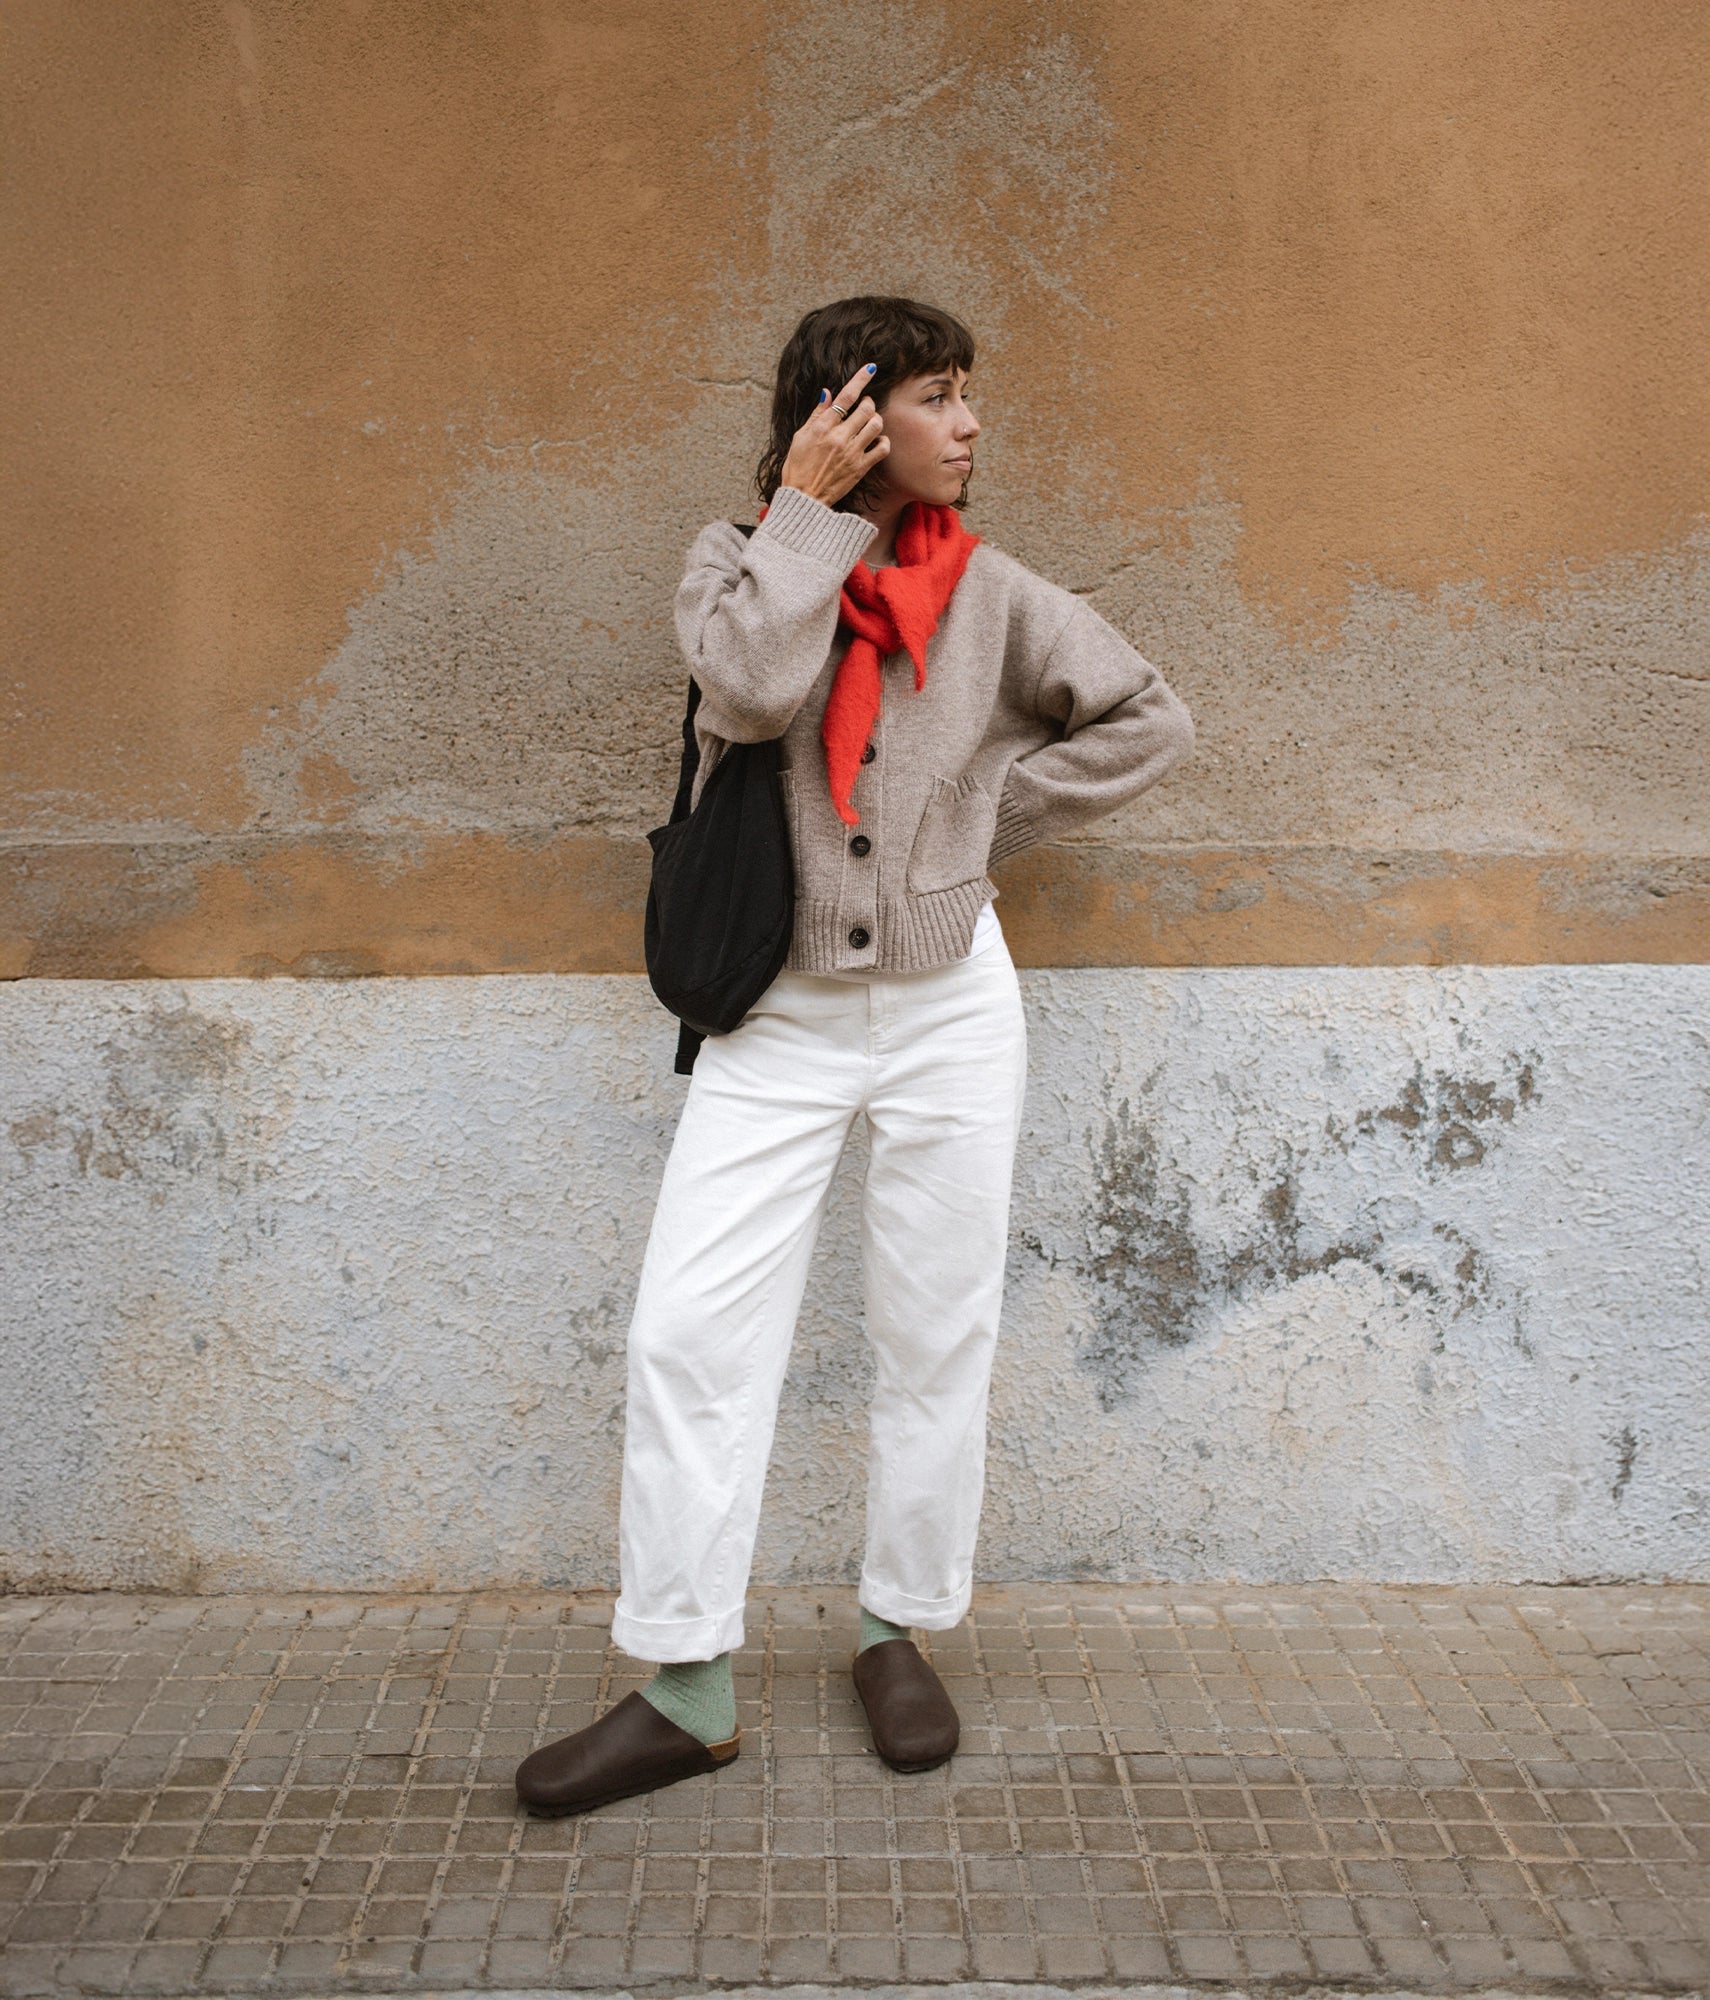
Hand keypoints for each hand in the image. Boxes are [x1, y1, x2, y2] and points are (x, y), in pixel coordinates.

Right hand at [778, 364, 888, 505]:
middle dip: (868, 402)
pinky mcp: (861, 468)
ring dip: (875, 420)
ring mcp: (852, 453)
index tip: (871, 368)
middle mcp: (839, 437)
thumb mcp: (801, 437)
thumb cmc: (798, 467)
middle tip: (864, 406)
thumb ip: (816, 414)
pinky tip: (876, 441)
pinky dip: (882, 441)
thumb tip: (828, 393)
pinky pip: (882, 448)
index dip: (860, 379)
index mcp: (822, 427)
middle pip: (866, 408)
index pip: (845, 396)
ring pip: (876, 425)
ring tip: (869, 423)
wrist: (804, 498)